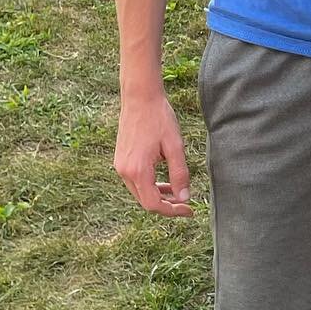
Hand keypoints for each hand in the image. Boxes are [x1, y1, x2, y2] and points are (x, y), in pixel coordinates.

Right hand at [114, 86, 192, 217]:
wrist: (140, 98)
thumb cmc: (160, 119)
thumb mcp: (175, 147)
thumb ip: (180, 174)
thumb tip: (184, 197)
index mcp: (138, 171)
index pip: (153, 204)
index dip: (172, 211)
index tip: (190, 210)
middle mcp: (124, 172)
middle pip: (145, 201)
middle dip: (166, 205)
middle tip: (187, 203)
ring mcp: (120, 166)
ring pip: (140, 192)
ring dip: (158, 195)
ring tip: (178, 192)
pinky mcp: (120, 160)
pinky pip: (135, 181)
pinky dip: (150, 185)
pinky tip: (164, 180)